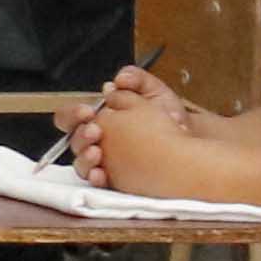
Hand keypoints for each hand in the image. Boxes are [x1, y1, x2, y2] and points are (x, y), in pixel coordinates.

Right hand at [76, 65, 208, 196]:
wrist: (188, 136)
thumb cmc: (165, 112)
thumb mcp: (152, 90)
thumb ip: (135, 79)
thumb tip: (120, 79)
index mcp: (99, 117)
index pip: (71, 116)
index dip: (73, 113)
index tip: (88, 111)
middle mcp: (97, 139)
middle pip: (72, 139)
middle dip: (80, 134)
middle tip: (95, 131)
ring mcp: (104, 160)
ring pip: (80, 162)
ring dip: (85, 157)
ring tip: (98, 152)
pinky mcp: (114, 178)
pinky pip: (97, 181)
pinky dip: (96, 177)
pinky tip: (102, 174)